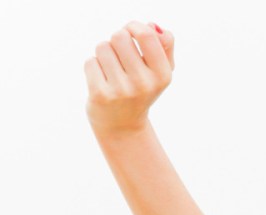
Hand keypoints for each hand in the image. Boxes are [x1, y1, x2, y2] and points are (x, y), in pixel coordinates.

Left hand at [85, 22, 174, 136]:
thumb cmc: (142, 90)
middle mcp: (144, 84)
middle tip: (121, 58)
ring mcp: (122, 91)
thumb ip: (164, 46)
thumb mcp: (160, 72)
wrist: (123, 126)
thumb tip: (153, 26)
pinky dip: (94, 68)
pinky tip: (103, 82)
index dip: (134, 27)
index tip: (131, 34)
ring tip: (112, 72)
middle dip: (117, 42)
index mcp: (162, 76)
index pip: (146, 35)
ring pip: (103, 47)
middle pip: (119, 36)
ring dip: (104, 55)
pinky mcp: (101, 95)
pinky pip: (91, 62)